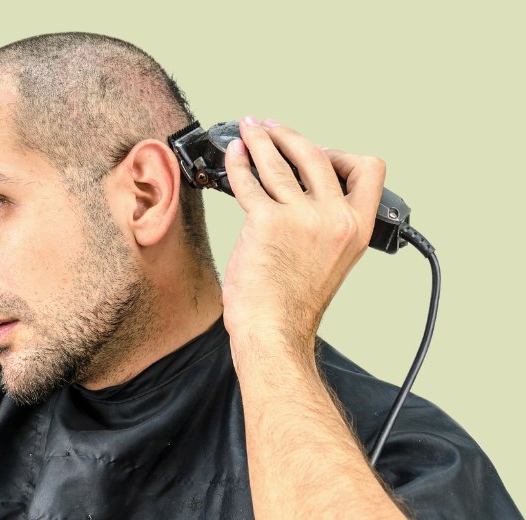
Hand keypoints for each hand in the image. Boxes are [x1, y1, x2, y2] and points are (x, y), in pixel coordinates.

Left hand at [222, 116, 385, 369]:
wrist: (274, 331)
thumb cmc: (295, 303)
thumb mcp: (331, 259)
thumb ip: (326, 224)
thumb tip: (302, 190)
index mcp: (357, 228)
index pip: (368, 170)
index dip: (342, 154)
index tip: (318, 151)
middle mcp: (335, 218)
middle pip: (317, 154)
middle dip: (290, 135)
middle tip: (272, 128)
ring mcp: (301, 217)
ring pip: (279, 161)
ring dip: (260, 139)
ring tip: (249, 130)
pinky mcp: (266, 221)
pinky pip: (249, 180)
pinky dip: (237, 162)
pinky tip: (233, 154)